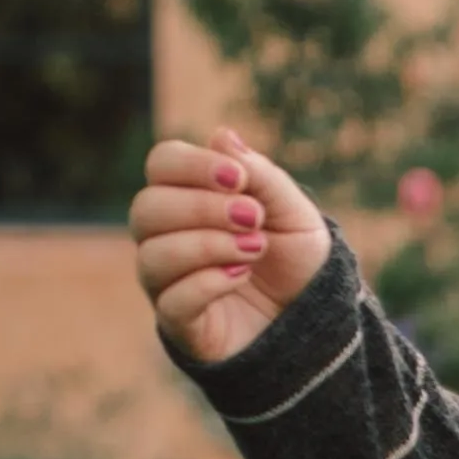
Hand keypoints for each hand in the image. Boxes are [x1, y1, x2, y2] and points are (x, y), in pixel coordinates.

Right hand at [129, 133, 328, 371]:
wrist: (312, 319)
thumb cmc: (295, 258)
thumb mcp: (292, 211)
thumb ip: (259, 174)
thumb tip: (221, 135)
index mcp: (187, 197)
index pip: (161, 164)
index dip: (193, 165)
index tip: (239, 179)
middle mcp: (166, 236)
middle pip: (146, 208)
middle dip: (202, 208)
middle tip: (253, 218)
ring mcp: (167, 281)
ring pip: (152, 256)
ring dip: (207, 246)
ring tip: (254, 249)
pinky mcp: (179, 323)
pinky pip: (170, 301)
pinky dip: (207, 283)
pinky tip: (241, 276)